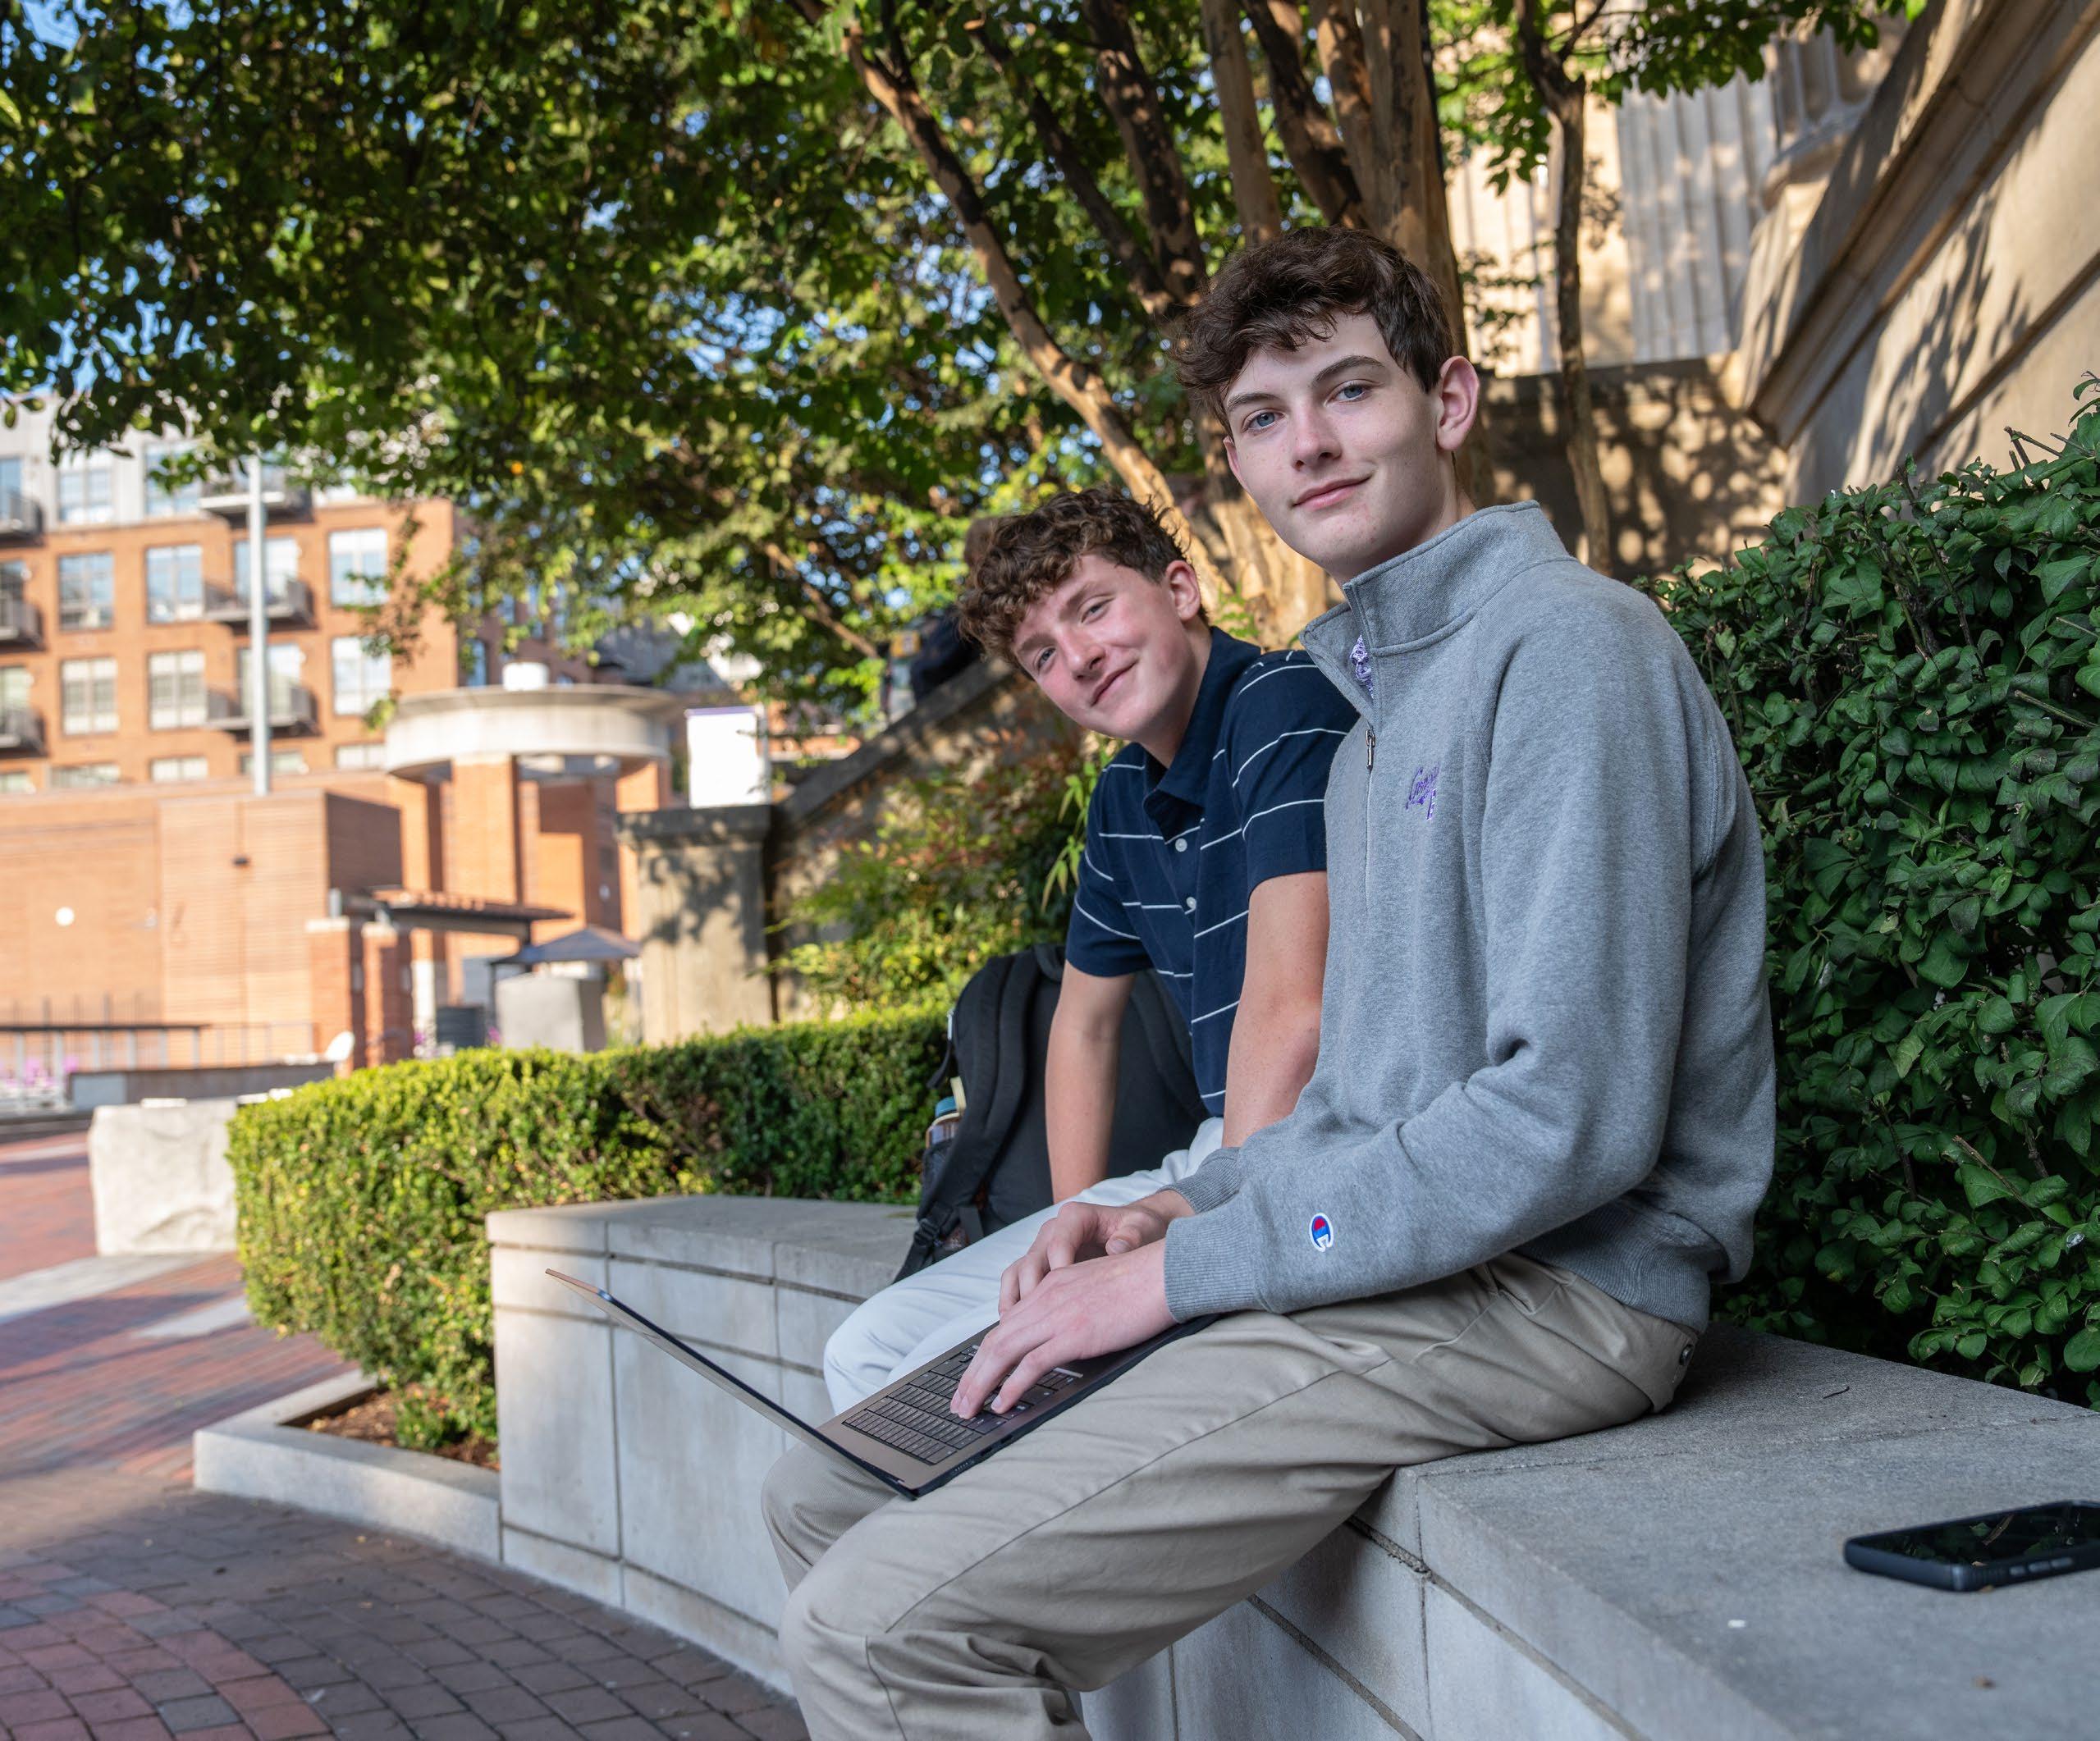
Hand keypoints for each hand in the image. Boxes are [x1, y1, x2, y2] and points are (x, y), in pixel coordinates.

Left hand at [953, 1241, 1176, 1417]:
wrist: (1163, 1272)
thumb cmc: (1139, 1284)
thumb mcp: (1094, 1289)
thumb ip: (1072, 1307)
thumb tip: (1063, 1338)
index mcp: (1050, 1287)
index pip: (1006, 1326)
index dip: (984, 1356)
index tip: (973, 1378)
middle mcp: (1046, 1299)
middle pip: (996, 1341)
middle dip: (972, 1375)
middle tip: (959, 1403)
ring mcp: (1058, 1316)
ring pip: (1004, 1352)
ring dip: (981, 1384)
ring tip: (968, 1409)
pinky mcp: (1074, 1334)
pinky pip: (1032, 1364)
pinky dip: (1011, 1386)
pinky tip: (1001, 1404)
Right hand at [997, 1190, 1192, 1316]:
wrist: (1136, 1232)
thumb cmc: (1139, 1229)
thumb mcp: (1142, 1228)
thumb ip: (1131, 1236)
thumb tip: (1117, 1248)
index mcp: (1075, 1217)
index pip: (1058, 1244)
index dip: (1059, 1272)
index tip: (1067, 1297)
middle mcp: (1053, 1230)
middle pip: (1032, 1260)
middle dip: (1032, 1291)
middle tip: (1039, 1320)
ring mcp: (1044, 1249)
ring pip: (1018, 1272)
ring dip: (1015, 1300)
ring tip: (1015, 1327)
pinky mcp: (1041, 1266)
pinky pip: (1017, 1282)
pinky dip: (1014, 1303)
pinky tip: (1015, 1326)